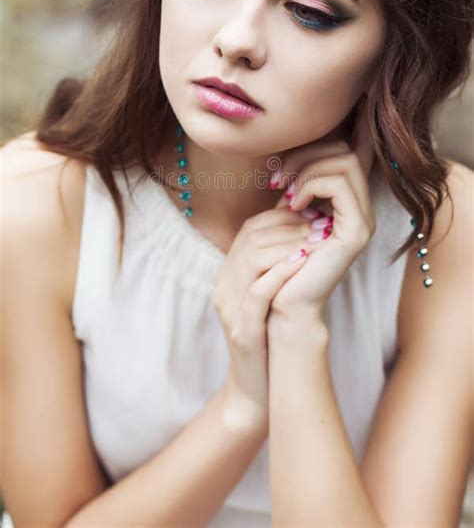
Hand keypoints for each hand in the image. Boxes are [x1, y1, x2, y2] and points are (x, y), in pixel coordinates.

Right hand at [212, 207, 322, 429]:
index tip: (311, 214)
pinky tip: (302, 263)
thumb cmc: (272, 335)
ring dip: (287, 245)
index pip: (249, 229)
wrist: (259, 388)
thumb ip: (280, 261)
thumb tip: (309, 225)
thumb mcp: (272, 293)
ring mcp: (229, 309)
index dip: (280, 216)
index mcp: (228, 274)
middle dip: (287, 227)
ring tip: (316, 240)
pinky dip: (280, 273)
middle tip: (319, 224)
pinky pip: (257, 293)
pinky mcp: (242, 331)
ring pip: (251, 260)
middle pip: (250, 240)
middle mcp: (223, 287)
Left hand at [269, 95, 375, 322]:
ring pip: (346, 161)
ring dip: (308, 170)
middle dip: (307, 156)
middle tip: (279, 181)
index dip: (315, 147)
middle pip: (346, 150)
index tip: (281, 170)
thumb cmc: (279, 256)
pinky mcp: (356, 231)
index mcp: (347, 202)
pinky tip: (292, 204)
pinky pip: (341, 184)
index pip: (345, 151)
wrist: (281, 299)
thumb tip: (291, 148)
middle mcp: (360, 208)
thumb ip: (297, 182)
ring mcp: (363, 220)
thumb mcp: (287, 210)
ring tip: (286, 194)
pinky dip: (313, 184)